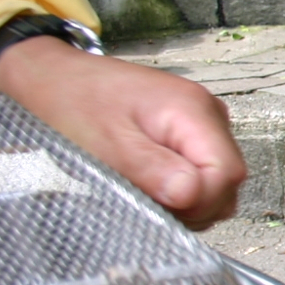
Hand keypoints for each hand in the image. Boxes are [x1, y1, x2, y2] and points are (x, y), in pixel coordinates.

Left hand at [0, 36, 245, 228]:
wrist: (56, 77)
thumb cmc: (75, 104)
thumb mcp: (106, 142)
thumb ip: (151, 168)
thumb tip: (191, 195)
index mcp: (193, 111)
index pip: (227, 172)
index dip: (199, 201)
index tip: (158, 207)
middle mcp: (210, 114)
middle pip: (228, 179)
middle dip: (193, 204)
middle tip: (145, 202)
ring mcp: (204, 123)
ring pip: (218, 181)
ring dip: (187, 200)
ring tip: (142, 190)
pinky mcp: (192, 132)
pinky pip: (203, 172)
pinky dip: (181, 188)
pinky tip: (149, 182)